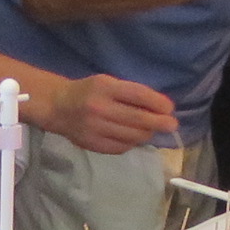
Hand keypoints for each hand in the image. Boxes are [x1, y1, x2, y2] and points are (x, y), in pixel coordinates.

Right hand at [38, 72, 179, 154]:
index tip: (170, 108)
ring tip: (151, 130)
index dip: (157, 103)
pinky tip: (133, 137)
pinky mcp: (93, 145)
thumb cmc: (89, 91)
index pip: (138, 96)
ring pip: (132, 136)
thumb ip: (131, 93)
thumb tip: (160, 108)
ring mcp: (95, 129)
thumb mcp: (108, 82)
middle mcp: (100, 108)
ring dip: (146, 133)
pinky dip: (132, 142)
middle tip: (172, 125)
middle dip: (159, 123)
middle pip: (138, 119)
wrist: (58, 107)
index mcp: (105, 88)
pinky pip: (121, 147)